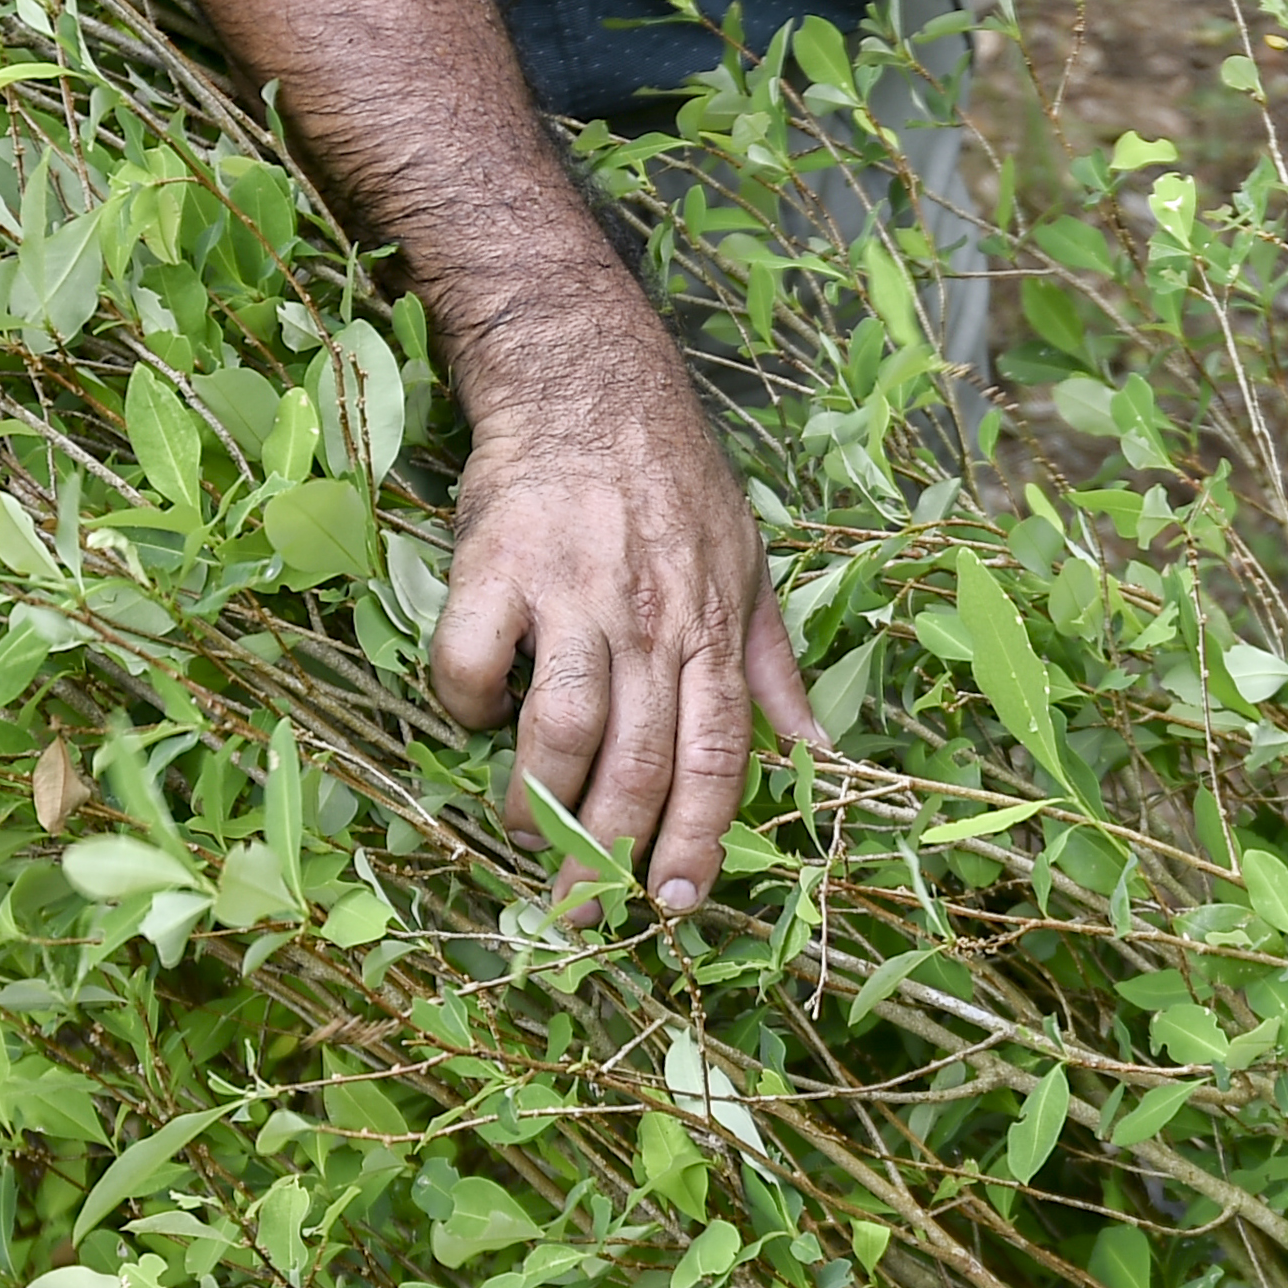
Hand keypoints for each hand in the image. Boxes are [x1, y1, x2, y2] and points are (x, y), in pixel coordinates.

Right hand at [427, 303, 819, 916]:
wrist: (588, 376)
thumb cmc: (673, 479)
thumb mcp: (750, 566)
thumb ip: (773, 669)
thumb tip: (821, 756)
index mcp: (714, 629)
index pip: (718, 758)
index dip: (698, 838)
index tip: (673, 902)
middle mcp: (652, 619)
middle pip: (636, 764)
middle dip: (607, 855)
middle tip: (577, 911)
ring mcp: (574, 591)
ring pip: (559, 728)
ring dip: (537, 799)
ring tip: (524, 829)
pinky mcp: (497, 563)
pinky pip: (473, 661)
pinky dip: (466, 706)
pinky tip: (471, 720)